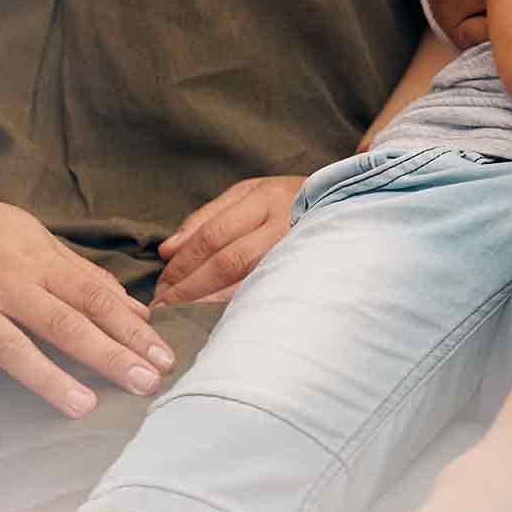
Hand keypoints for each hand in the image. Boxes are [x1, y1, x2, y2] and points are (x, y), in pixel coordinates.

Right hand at [0, 179, 177, 457]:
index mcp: (37, 262)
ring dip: (49, 380)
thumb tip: (135, 309)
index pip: (94, 297)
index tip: (164, 356)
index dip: (131, 327)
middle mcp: (7, 287)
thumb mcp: (36, 237)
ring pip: (13, 349)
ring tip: (85, 408)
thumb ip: (84, 275)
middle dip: (108, 355)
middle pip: (64, 324)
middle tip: (147, 384)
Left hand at [156, 174, 306, 305]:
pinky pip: (266, 293)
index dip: (184, 261)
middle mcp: (284, 223)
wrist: (348, 205)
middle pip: (228, 260)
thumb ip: (205, 219)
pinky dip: (237, 306)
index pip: (214, 234)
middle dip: (191, 286)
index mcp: (265, 198)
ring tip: (184, 314)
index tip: (163, 283)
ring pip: (247, 281)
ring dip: (210, 300)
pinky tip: (217, 316)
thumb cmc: (287, 200)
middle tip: (165, 305)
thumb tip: (167, 250)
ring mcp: (299, 250)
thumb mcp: (247, 195)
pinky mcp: (308, 272)